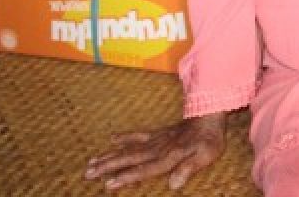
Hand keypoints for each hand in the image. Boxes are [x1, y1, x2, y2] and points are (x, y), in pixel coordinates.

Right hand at [84, 112, 226, 190]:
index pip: (144, 169)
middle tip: (88, 173)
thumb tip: (173, 185)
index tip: (108, 184)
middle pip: (129, 158)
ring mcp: (156, 140)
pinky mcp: (158, 133)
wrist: (210, 114)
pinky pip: (138, 135)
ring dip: (110, 155)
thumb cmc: (209, 139)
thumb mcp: (205, 156)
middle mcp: (158, 148)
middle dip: (108, 167)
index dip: (127, 177)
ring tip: (91, 162)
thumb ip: (188, 169)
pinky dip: (125, 137)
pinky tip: (112, 139)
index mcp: (168, 157)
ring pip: (129, 148)